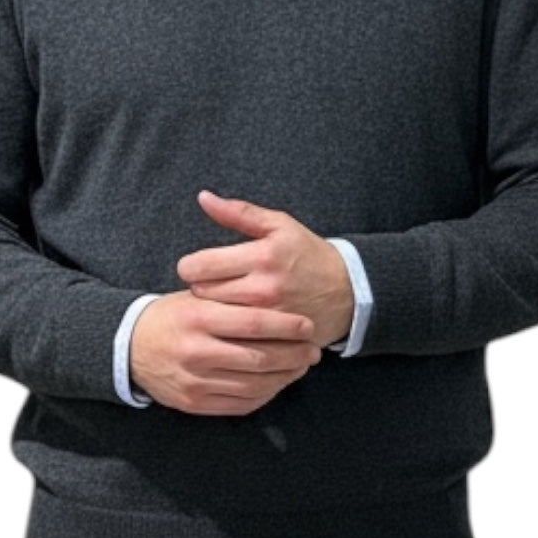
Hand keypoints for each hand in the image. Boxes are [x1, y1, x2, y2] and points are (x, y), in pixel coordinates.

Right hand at [129, 289, 321, 415]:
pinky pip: (241, 403)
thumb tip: (282, 305)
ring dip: (285, 376)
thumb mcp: (195, 297)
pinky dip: (266, 394)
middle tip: (313, 349)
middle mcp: (196, 351)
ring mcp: (195, 381)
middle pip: (258, 357)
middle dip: (293, 355)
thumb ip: (231, 301)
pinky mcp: (194, 403)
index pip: (252, 323)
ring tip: (301, 365)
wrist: (128, 347)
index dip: (285, 326)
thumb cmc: (172, 316)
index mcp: (197, 317)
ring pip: (253, 384)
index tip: (307, 325)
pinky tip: (278, 382)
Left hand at [177, 191, 354, 348]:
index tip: (197, 266)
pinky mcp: (274, 339)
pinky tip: (235, 321)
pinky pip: (234, 338)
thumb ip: (238, 212)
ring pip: (215, 317)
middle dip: (200, 287)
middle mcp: (263, 289)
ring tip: (222, 301)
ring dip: (212, 309)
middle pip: (202, 293)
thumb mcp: (278, 225)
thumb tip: (203, 198)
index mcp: (262, 256)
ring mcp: (269, 318)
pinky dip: (229, 330)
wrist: (347, 291)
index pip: (199, 266)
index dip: (190, 266)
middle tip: (211, 283)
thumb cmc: (307, 253)